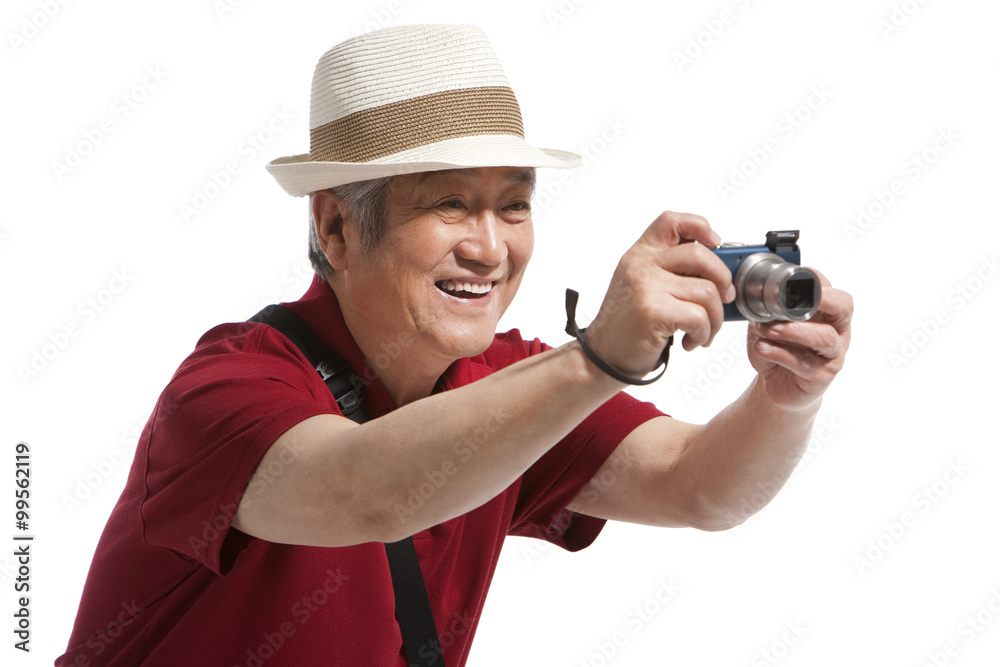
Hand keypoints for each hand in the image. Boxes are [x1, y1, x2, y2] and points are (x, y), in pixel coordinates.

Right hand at [584, 211, 735, 377]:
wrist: (603, 355)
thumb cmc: (627, 324)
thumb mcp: (642, 285)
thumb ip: (670, 270)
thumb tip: (718, 271)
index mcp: (640, 254)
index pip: (672, 222)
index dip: (700, 226)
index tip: (715, 243)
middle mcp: (642, 265)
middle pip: (701, 255)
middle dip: (723, 280)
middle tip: (724, 298)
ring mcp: (647, 287)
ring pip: (707, 291)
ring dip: (715, 318)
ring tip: (703, 330)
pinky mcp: (653, 311)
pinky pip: (699, 316)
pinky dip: (704, 333)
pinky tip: (692, 340)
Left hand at [747, 270, 852, 410]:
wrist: (776, 384)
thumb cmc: (778, 350)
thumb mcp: (768, 326)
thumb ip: (766, 312)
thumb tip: (756, 299)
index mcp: (827, 313)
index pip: (831, 290)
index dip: (817, 281)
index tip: (793, 277)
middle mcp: (838, 331)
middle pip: (844, 308)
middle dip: (822, 299)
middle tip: (793, 301)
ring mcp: (833, 355)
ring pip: (824, 337)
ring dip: (794, 330)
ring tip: (767, 330)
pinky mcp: (822, 376)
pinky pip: (805, 363)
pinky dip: (780, 353)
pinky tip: (762, 348)